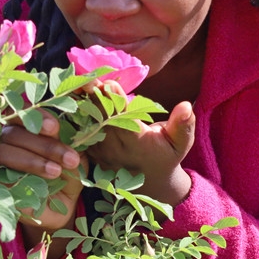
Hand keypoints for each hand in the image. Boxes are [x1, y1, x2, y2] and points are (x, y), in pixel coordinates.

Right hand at [0, 109, 86, 233]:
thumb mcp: (73, 157)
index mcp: (26, 128)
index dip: (34, 116)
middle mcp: (6, 141)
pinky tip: (38, 185)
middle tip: (70, 159)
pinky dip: (16, 177)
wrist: (61, 208)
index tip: (54, 128)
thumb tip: (63, 130)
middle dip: (44, 145)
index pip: (20, 112)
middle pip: (13, 133)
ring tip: (56, 171)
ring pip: (2, 151)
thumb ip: (67, 142)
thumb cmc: (67, 176)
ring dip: (32, 160)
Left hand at [87, 81, 195, 206]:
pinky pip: (82, 132)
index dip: (116, 103)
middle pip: (103, 121)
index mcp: (138, 145)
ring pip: (89, 125)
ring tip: (78, 84)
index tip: (110, 84)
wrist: (152, 180)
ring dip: (84, 105)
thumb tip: (186, 106)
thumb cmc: (167, 154)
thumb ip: (184, 125)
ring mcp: (102, 153)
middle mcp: (116, 150)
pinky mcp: (93, 152)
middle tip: (90, 77)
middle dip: (96, 98)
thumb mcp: (181, 142)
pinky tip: (73, 96)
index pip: (125, 122)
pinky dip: (77, 115)